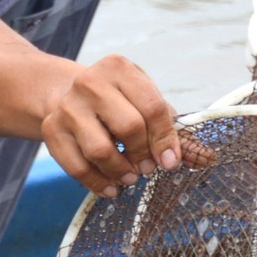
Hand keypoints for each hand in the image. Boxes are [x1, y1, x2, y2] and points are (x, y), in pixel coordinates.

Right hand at [36, 54, 181, 197]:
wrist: (63, 93)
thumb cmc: (117, 101)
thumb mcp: (143, 101)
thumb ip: (172, 128)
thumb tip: (205, 157)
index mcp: (119, 69)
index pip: (152, 107)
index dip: (165, 139)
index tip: (171, 161)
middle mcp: (90, 82)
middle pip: (129, 127)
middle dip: (144, 154)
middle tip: (149, 167)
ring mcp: (67, 106)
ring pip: (101, 150)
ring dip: (121, 171)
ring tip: (131, 176)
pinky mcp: (52, 129)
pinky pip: (77, 167)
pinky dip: (98, 183)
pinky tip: (111, 187)